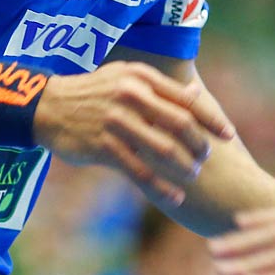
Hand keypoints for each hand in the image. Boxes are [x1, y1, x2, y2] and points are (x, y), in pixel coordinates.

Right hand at [35, 62, 235, 204]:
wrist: (47, 106)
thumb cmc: (91, 93)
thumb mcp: (124, 79)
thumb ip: (159, 89)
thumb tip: (196, 94)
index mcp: (141, 78)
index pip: (186, 100)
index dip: (211, 119)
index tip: (228, 135)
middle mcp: (131, 97)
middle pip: (180, 124)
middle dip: (200, 145)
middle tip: (206, 158)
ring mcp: (116, 122)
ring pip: (163, 150)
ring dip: (184, 167)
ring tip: (191, 175)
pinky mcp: (103, 146)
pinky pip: (140, 171)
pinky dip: (161, 187)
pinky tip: (174, 196)